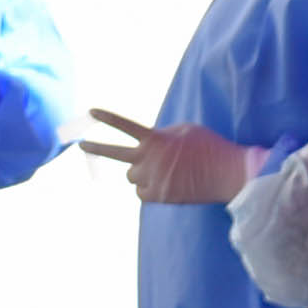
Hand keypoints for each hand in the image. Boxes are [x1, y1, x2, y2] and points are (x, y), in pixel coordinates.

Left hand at [78, 108, 253, 205]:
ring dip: (140, 172)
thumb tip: (147, 144)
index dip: (107, 118)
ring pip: (131, 176)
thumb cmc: (210, 148)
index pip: (126, 126)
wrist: (228, 174)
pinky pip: (140, 193)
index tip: (90, 111)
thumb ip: (163, 134)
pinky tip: (165, 183)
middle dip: (95, 148)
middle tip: (79, 144)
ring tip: (162, 169)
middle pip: (115, 154)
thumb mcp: (186, 130)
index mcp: (156, 139)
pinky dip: (148, 189)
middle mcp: (149, 158)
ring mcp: (152, 178)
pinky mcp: (158, 196)